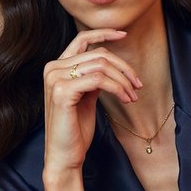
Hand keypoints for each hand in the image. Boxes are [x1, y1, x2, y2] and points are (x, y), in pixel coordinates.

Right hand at [43, 29, 141, 176]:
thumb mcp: (86, 98)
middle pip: (99, 54)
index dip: (104, 34)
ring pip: (101, 66)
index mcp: (56, 67)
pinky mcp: (62, 91)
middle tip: (137, 85)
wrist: (64, 156)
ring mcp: (55, 79)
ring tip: (132, 96)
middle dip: (124, 68)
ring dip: (123, 80)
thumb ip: (93, 78)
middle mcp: (52, 69)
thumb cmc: (76, 130)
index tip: (124, 35)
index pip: (82, 39)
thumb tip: (110, 66)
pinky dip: (117, 88)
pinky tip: (125, 99)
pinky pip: (99, 80)